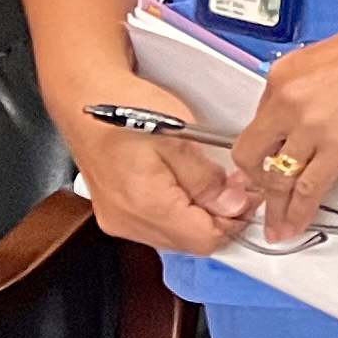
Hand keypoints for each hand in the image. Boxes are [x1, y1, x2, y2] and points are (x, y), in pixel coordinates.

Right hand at [54, 75, 247, 254]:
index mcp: (145, 206)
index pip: (204, 239)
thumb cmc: (130, 107)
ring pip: (175, 237)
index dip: (234, 220)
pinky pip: (157, 226)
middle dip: (220, 218)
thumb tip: (233, 206)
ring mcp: (117, 220)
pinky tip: (188, 185)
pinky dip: (180, 212)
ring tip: (214, 181)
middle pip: (190, 241)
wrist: (87, 96)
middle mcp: (127, 222)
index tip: (249, 195)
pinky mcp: (114, 212)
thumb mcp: (181, 137)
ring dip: (200, 215)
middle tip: (236, 185)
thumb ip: (208, 179)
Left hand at [226, 18, 337, 245]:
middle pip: (252, 154)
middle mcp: (288, 101)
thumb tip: (301, 115)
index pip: (257, 122)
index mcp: (283, 75)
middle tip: (262, 193)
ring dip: (275, 207)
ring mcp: (312, 127)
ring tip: (275, 224)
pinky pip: (309, 190)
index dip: (261, 147)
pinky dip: (298, 213)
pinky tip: (293, 224)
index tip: (262, 161)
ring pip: (278, 179)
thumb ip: (304, 87)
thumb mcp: (326, 56)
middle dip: (255, 179)